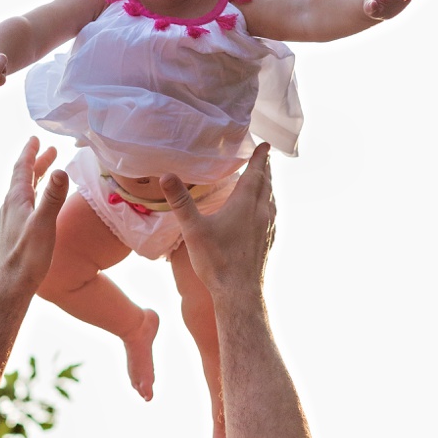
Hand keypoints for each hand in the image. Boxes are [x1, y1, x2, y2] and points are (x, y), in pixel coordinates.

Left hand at [0, 138, 68, 293]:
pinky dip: (34, 194)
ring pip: (24, 191)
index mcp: (16, 200)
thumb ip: (53, 197)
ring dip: (36, 178)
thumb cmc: (28, 256)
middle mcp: (10, 206)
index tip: (35, 139)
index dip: (30, 153)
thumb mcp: (44, 224)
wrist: (10, 285)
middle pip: (23, 177)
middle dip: (36, 163)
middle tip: (49, 150)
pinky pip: (24, 204)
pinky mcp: (13, 231)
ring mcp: (10, 219)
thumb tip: (60, 170)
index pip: (22, 169)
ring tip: (48, 172)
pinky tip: (39, 204)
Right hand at [160, 145, 275, 301]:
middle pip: (266, 184)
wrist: (239, 293)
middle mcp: (261, 212)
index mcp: (246, 204)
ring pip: (271, 200)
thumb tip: (166, 175)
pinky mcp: (268, 242)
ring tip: (263, 181)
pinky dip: (267, 205)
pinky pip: (270, 215)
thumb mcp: (194, 229)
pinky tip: (260, 213)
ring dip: (267, 187)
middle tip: (264, 157)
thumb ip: (181, 201)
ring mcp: (267, 228)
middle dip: (265, 168)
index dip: (260, 157)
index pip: (257, 172)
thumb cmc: (217, 261)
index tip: (265, 145)